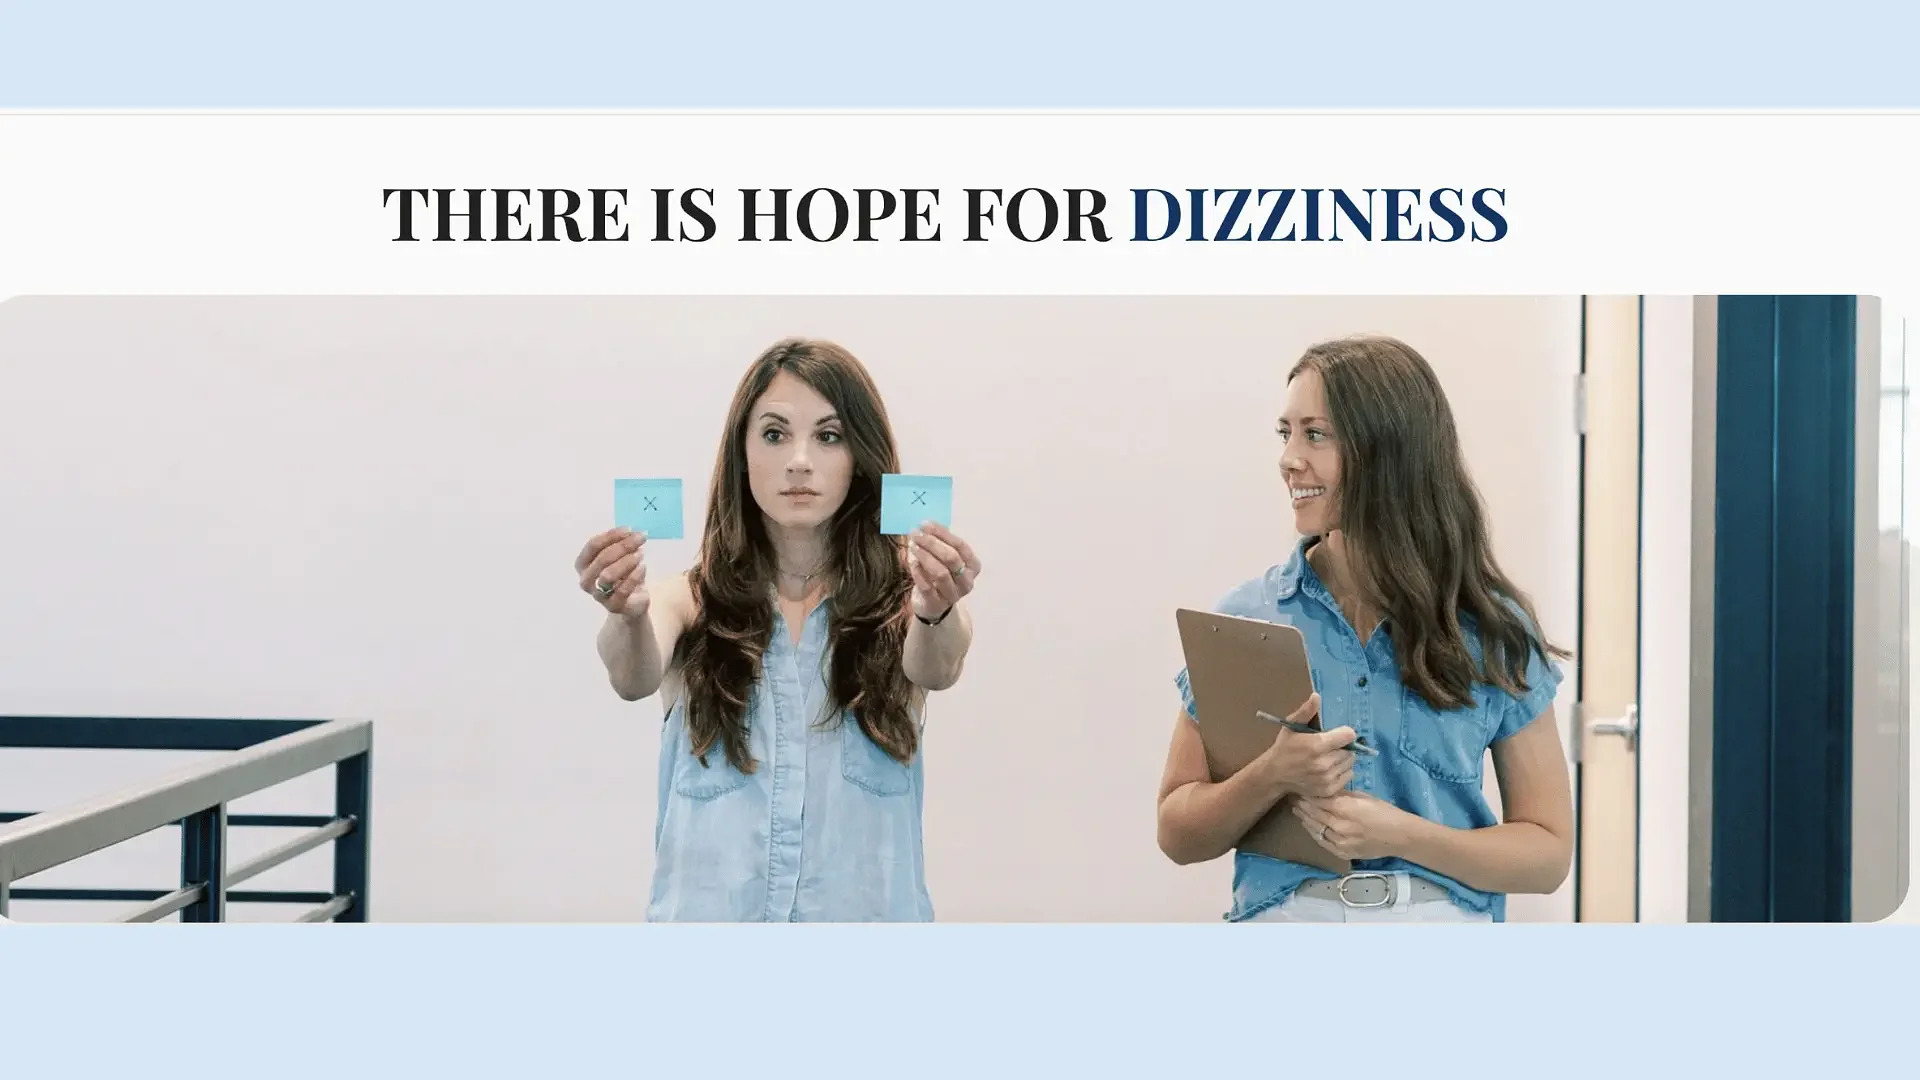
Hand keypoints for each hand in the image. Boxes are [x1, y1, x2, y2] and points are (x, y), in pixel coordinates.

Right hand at [575, 527, 648, 618]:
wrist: (633, 602)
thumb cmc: (623, 575)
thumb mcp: (621, 557)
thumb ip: (622, 545)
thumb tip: (631, 533)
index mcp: (583, 564)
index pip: (593, 546)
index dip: (611, 536)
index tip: (629, 529)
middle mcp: (586, 580)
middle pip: (601, 559)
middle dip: (622, 546)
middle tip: (640, 539)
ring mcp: (597, 595)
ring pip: (607, 575)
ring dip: (626, 562)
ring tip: (641, 554)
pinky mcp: (613, 606)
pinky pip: (622, 590)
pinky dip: (634, 576)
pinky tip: (643, 567)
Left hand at [906, 522, 980, 621]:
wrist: (933, 605)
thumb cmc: (939, 575)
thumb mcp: (944, 559)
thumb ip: (939, 543)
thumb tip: (925, 526)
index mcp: (973, 566)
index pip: (960, 546)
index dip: (942, 533)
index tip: (925, 524)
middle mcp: (967, 581)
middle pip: (951, 558)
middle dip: (932, 543)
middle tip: (916, 534)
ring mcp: (953, 595)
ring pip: (940, 572)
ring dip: (925, 556)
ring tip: (913, 545)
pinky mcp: (937, 604)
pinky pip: (927, 586)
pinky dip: (918, 572)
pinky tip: (912, 561)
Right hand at [1251, 694, 1355, 797]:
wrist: (1275, 774)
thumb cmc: (1285, 747)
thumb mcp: (1291, 726)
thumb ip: (1306, 711)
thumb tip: (1317, 696)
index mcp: (1317, 745)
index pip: (1348, 735)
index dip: (1344, 733)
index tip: (1337, 734)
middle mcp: (1325, 763)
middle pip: (1350, 750)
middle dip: (1343, 746)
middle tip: (1331, 746)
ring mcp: (1328, 778)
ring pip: (1350, 763)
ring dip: (1343, 759)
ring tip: (1330, 757)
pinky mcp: (1329, 789)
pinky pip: (1348, 776)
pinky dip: (1342, 771)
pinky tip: (1330, 768)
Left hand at [1292, 791, 1417, 860]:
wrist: (1400, 837)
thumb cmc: (1385, 812)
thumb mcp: (1363, 797)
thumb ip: (1342, 795)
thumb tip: (1325, 790)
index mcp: (1345, 809)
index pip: (1318, 800)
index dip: (1308, 795)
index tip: (1300, 788)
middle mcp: (1339, 826)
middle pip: (1314, 814)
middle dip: (1303, 806)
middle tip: (1294, 799)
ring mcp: (1340, 842)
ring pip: (1315, 829)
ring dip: (1305, 819)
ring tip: (1298, 811)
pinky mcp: (1342, 853)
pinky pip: (1322, 842)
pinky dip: (1314, 833)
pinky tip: (1309, 826)